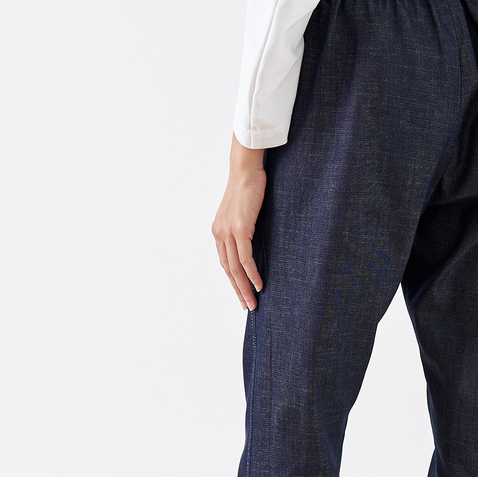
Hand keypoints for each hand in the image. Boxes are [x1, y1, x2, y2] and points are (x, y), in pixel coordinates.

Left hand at [211, 135, 266, 310]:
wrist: (245, 170)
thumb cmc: (248, 187)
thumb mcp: (243, 211)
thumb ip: (243, 227)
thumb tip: (252, 238)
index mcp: (218, 231)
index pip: (225, 262)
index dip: (233, 280)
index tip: (241, 293)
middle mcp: (219, 234)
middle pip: (228, 270)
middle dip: (238, 290)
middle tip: (247, 306)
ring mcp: (227, 233)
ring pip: (235, 269)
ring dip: (244, 288)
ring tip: (253, 302)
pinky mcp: (239, 230)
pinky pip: (245, 258)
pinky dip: (252, 274)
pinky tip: (259, 284)